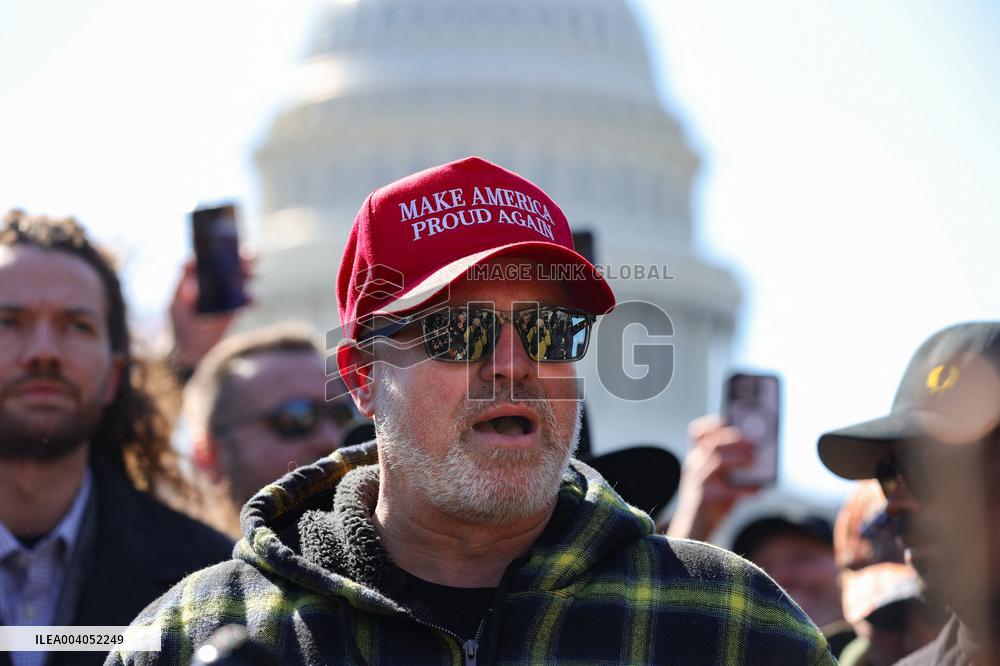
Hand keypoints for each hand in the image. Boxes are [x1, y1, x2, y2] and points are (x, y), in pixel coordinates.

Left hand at [168, 255, 253, 369]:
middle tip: (250, 255)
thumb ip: (182, 282)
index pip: (216, 261)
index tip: (233, 244)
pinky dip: (253, 299)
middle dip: (243, 262)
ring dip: (250, 276)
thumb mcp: (176, 300)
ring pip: (243, 282)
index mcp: (202, 280)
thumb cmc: (178, 323)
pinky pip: (248, 302)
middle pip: (233, 269)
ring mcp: (227, 298)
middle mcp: (216, 286)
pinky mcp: (236, 311)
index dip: (225, 251)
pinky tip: (252, 300)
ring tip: (253, 274)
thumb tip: (187, 260)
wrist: (188, 349)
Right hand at [664, 415, 760, 540]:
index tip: (729, 420)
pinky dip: (745, 489)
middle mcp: (694, 465)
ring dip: (739, 458)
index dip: (712, 424)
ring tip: (754, 460)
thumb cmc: (714, 501)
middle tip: (754, 444)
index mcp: (697, 457)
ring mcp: (697, 480)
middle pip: (713, 444)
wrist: (695, 529)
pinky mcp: (704, 497)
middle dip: (735, 441)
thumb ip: (737, 467)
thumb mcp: (723, 479)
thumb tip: (762, 457)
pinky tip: (758, 491)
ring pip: (718, 461)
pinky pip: (727, 489)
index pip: (697, 433)